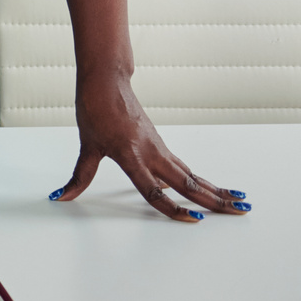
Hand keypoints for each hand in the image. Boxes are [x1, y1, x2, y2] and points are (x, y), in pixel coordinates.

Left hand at [55, 72, 247, 220]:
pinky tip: (209, 188)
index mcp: (131, 156)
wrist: (106, 81)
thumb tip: (60, 197)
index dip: (172, 207)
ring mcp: (158, 148)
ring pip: (190, 174)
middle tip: (240, 211)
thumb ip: (79, 177)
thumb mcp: (86, 146)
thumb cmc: (95, 109)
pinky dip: (199, 179)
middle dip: (214, 200)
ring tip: (238, 202)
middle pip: (187, 183)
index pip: (153, 190)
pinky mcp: (160, 144)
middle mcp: (151, 153)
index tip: (193, 220)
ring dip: (214, 189)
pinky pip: (183, 166)